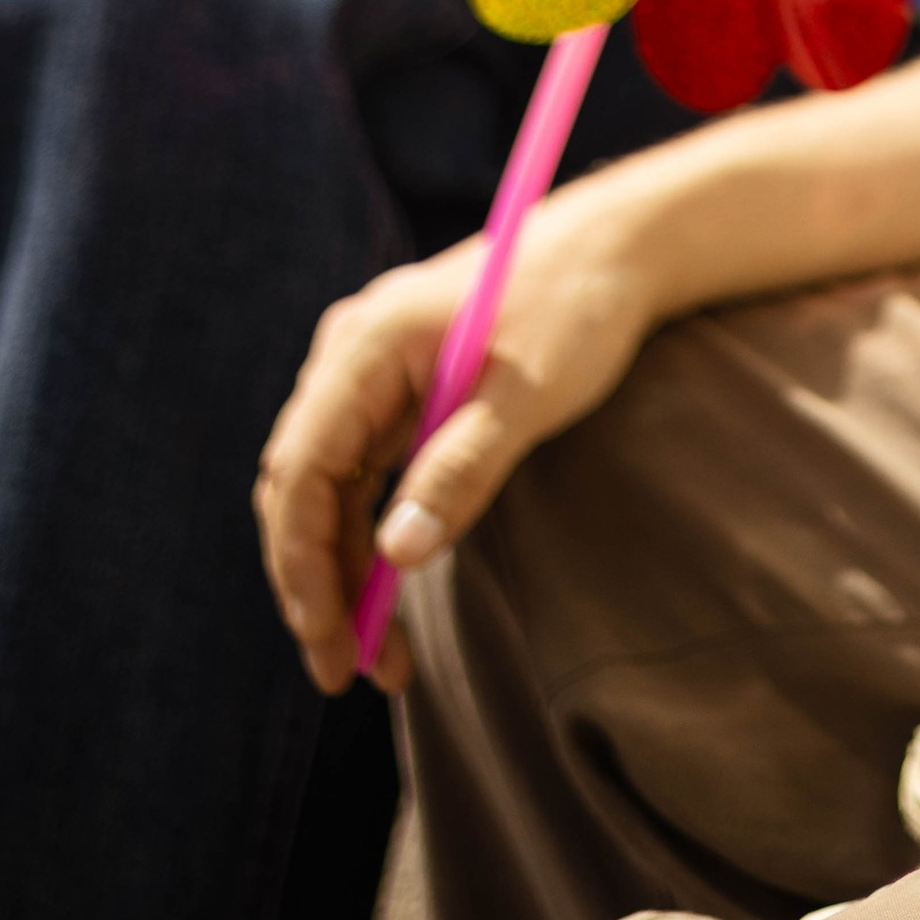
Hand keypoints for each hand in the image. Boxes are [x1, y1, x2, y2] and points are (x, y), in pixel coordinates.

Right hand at [255, 171, 658, 693]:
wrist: (618, 246)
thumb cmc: (577, 306)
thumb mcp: (528, 394)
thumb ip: (461, 468)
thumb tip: (395, 556)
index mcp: (365, 343)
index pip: (300, 470)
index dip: (303, 564)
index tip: (330, 639)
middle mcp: (351, 355)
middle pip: (302, 488)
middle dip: (317, 585)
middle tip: (347, 673)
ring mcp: (372, 374)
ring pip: (329, 492)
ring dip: (344, 573)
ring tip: (381, 657)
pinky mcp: (400, 394)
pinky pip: (363, 478)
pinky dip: (372, 540)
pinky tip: (392, 593)